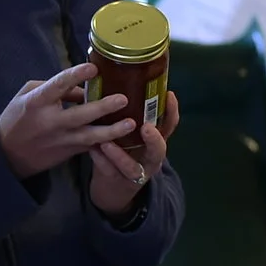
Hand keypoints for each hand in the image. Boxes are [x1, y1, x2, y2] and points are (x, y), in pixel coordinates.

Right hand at [0, 62, 132, 177]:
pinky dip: (108, 143)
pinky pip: (91, 147)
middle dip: (102, 107)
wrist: (8, 154)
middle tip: (123, 99)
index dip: (75, 76)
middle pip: (79, 115)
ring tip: (131, 123)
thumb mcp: (29, 95)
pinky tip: (126, 138)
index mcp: (37, 102)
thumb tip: (84, 87)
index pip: (58, 86)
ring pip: (89, 136)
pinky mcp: (69, 152)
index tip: (93, 68)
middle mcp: (50, 122)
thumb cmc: (18, 117)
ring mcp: (61, 140)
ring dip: (112, 130)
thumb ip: (57, 88)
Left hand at [88, 87, 182, 216]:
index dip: (172, 112)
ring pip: (131, 167)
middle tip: (145, 127)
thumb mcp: (132, 134)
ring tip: (106, 142)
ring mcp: (135, 173)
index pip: (169, 125)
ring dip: (120, 154)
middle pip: (159, 150)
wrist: (113, 187)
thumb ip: (131, 115)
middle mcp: (150, 158)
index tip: (169, 94)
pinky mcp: (118, 182)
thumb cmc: (123, 150)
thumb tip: (121, 78)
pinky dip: (101, 161)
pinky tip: (92, 150)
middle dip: (154, 139)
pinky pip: (109, 172)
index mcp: (155, 142)